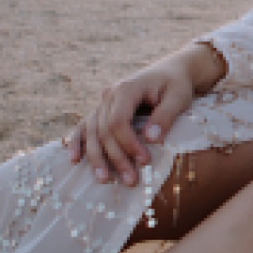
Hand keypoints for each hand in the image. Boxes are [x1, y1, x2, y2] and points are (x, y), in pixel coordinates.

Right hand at [63, 45, 216, 183]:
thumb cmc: (177, 85)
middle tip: (131, 181)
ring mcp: (103, 102)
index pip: (118, 121)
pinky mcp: (103, 110)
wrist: (172, 71)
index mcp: (126, 88)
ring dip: (97, 157)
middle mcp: (109, 94)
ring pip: (92, 132)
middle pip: (104, 130)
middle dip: (116, 157)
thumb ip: (165, 116)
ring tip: (105, 180)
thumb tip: (150, 139)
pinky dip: (77, 142)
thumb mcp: (178, 98)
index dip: (128, 144)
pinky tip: (74, 159)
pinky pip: (85, 126)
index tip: (145, 161)